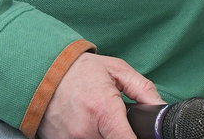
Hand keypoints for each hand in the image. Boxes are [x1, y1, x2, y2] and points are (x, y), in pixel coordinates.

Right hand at [39, 52, 160, 138]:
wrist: (43, 73)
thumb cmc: (81, 71)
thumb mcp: (118, 70)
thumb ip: (143, 90)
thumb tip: (160, 108)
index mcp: (103, 109)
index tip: (141, 135)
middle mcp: (85, 130)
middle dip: (119, 132)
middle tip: (116, 119)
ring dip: (105, 135)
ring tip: (99, 120)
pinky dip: (90, 136)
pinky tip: (87, 124)